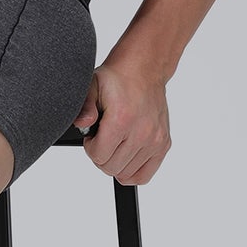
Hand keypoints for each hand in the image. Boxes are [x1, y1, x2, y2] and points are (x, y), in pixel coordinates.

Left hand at [71, 54, 170, 184]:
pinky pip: (144, 176)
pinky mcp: (163, 145)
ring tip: (116, 141)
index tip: (93, 135)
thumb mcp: (92, 87)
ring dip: (116, 161)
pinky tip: (126, 156)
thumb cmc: (117, 79)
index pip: (98, 156)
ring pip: (125, 174)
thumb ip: (83, 108)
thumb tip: (82, 124)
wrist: (144, 70)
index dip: (90, 146)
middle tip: (103, 137)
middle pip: (110, 168)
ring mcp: (155, 140)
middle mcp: (142, 132)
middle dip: (101, 155)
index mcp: (122, 119)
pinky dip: (132, 171)